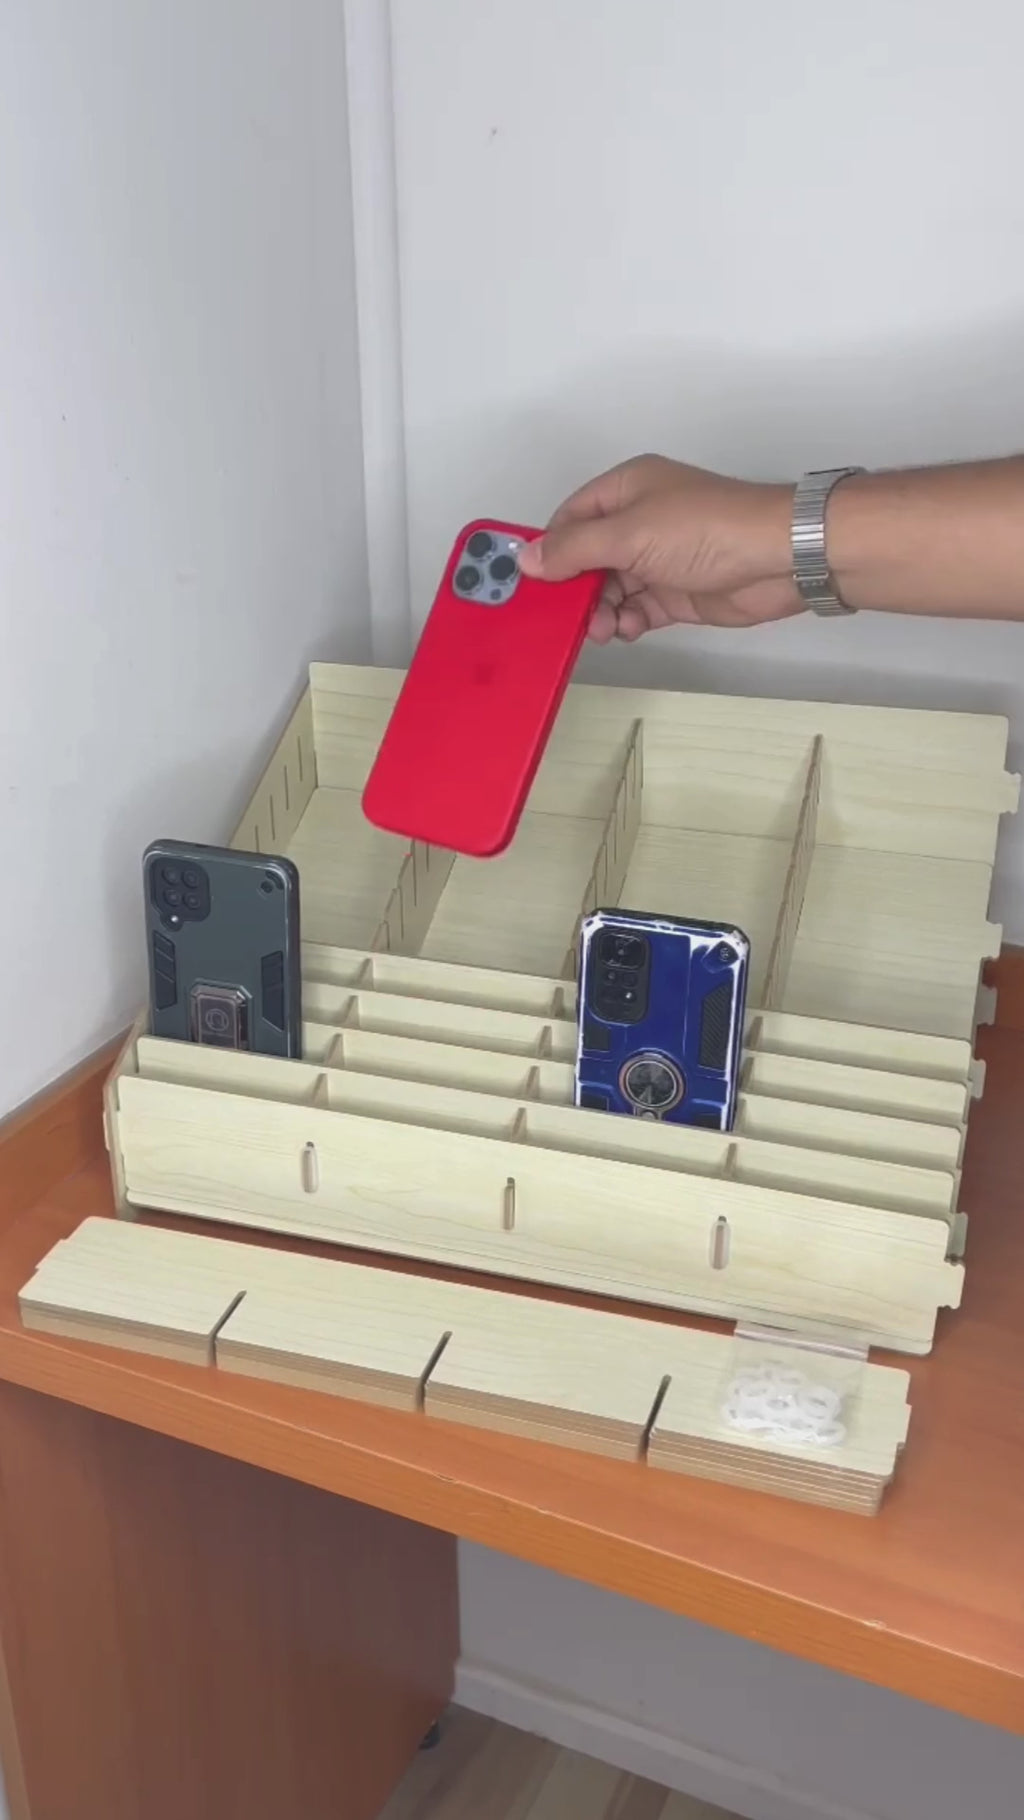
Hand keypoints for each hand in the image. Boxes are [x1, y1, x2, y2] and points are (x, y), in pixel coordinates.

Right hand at [516, 455, 801, 642]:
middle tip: (568, 616)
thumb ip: (574, 548)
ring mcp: (658, 558)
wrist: (777, 559)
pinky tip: (625, 629)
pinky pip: (636, 608)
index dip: (550, 550)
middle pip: (587, 558)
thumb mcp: (629, 534)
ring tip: (602, 627)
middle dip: (575, 588)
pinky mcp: (676, 591)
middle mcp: (639, 521)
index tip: (533, 584)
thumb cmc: (708, 529)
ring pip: (610, 588)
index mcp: (626, 490)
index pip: (570, 519)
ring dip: (599, 610)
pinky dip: (625, 621)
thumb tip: (527, 558)